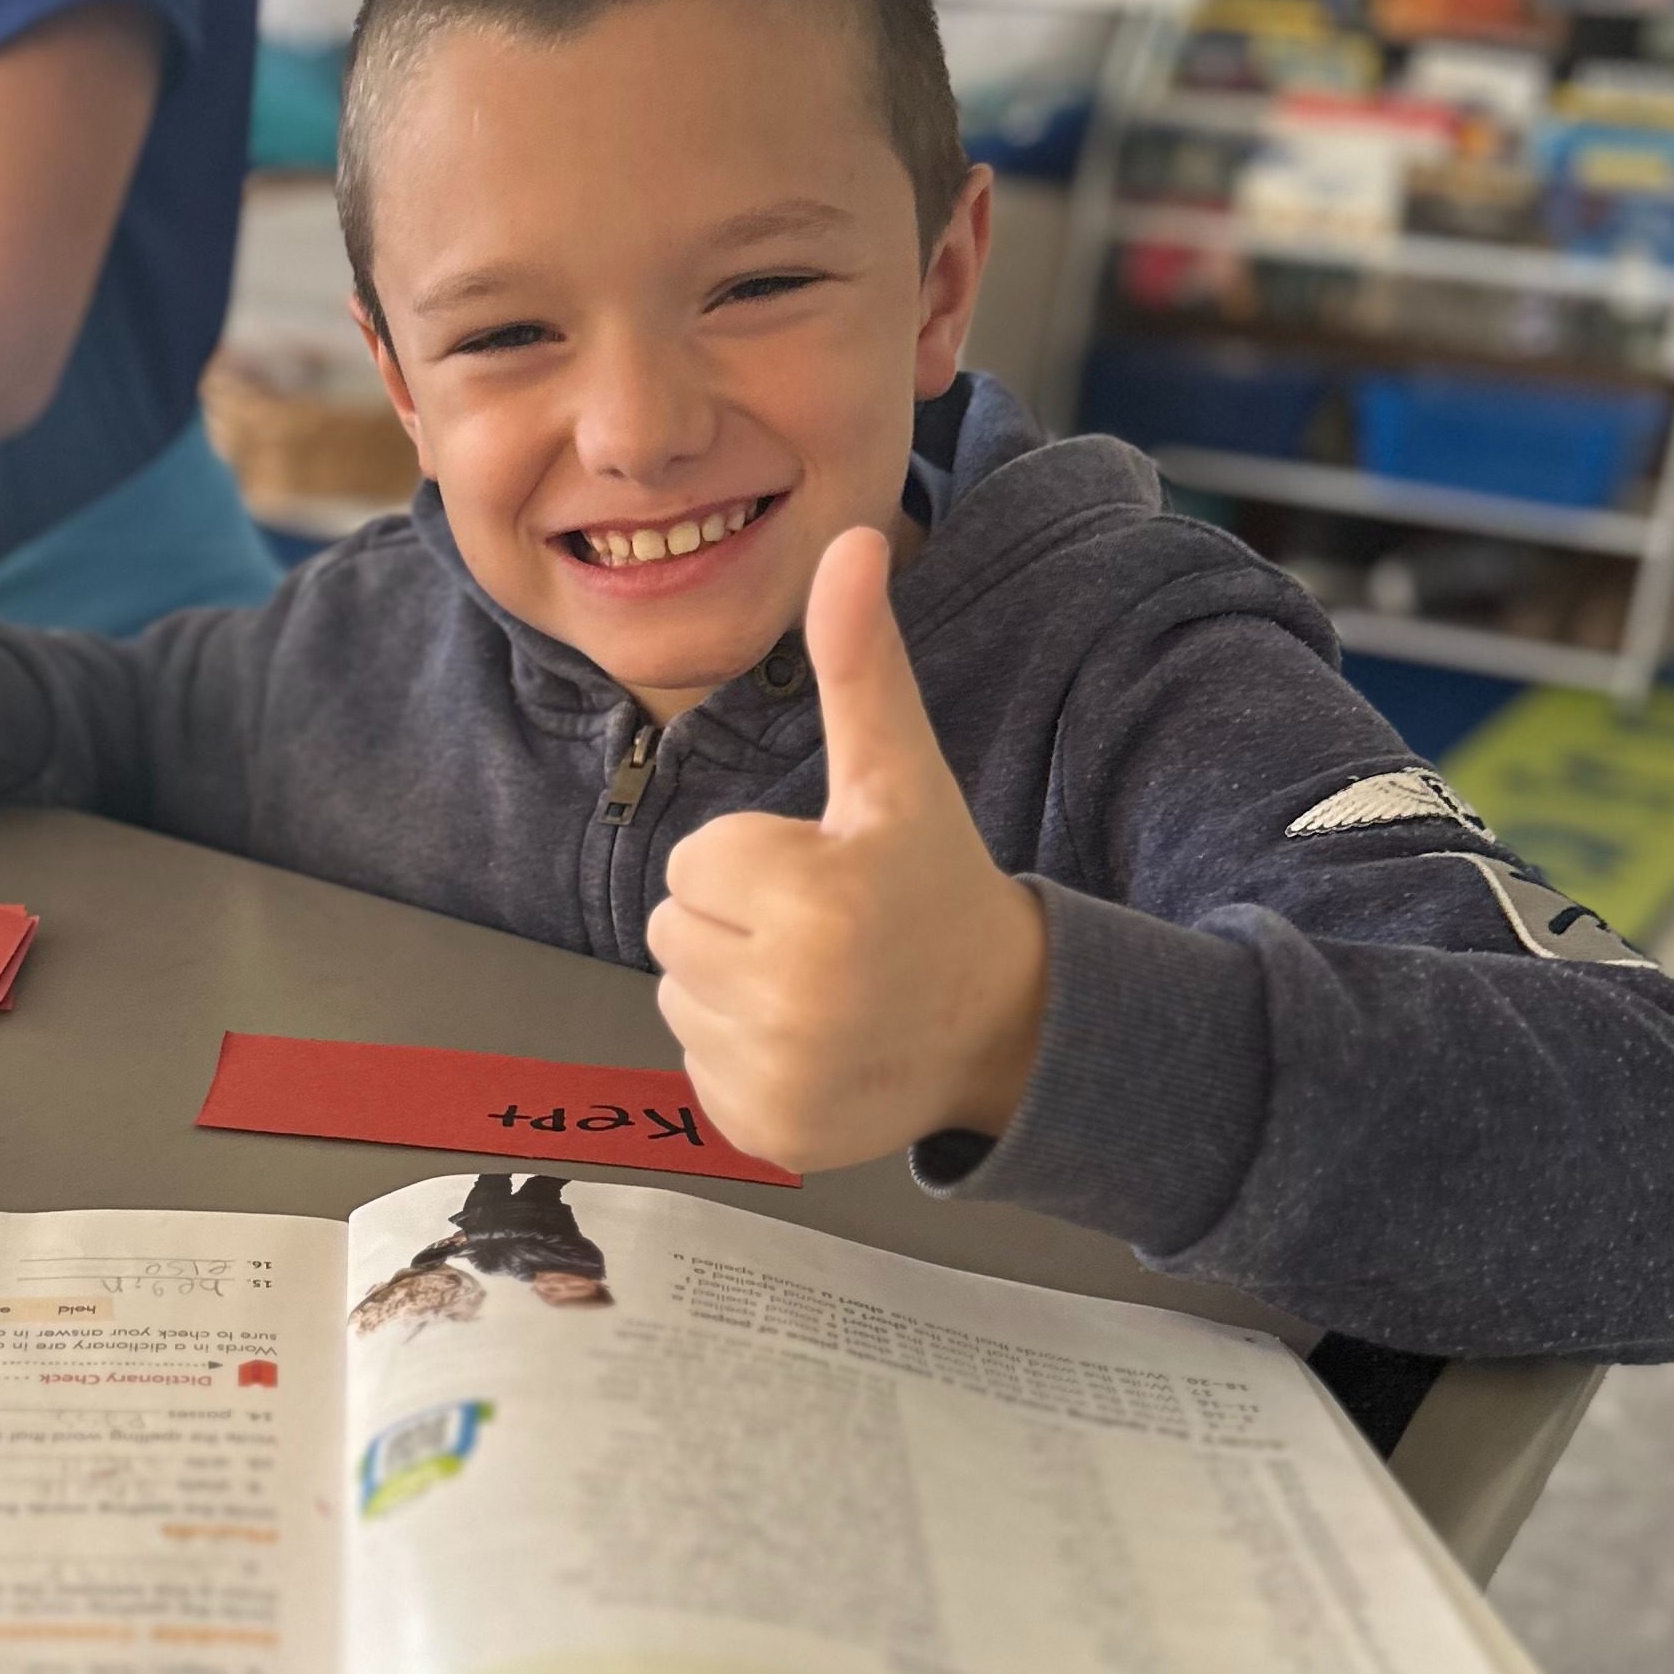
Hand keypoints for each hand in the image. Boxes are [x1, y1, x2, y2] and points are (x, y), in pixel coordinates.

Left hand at [647, 526, 1046, 1173]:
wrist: (1001, 1027)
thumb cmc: (935, 885)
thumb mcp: (898, 775)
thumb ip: (860, 662)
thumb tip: (850, 540)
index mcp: (817, 900)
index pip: (695, 862)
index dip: (752, 861)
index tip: (824, 878)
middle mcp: (795, 998)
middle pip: (671, 930)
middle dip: (735, 922)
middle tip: (823, 933)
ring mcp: (780, 1076)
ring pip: (678, 995)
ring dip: (732, 986)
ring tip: (820, 985)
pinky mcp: (766, 1132)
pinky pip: (696, 1066)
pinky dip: (742, 1056)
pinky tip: (813, 1044)